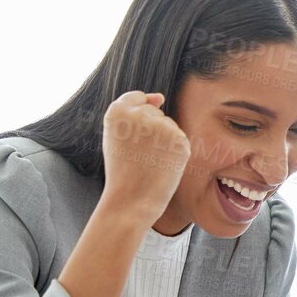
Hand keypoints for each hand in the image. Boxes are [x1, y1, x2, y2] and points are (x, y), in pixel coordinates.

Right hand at [99, 90, 189, 223]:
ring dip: (164, 141)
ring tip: (150, 161)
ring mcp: (161, 126)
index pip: (136, 98)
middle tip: (139, 155)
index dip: (137, 118)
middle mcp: (140, 114)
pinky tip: (163, 165)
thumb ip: (133, 111)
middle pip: (155, 113)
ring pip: (169, 125)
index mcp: (117, 110)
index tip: (134, 137)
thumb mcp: (117, 135)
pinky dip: (175, 151)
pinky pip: (180, 139)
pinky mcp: (179, 140)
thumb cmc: (123, 169)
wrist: (132, 200)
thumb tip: (160, 97)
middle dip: (151, 131)